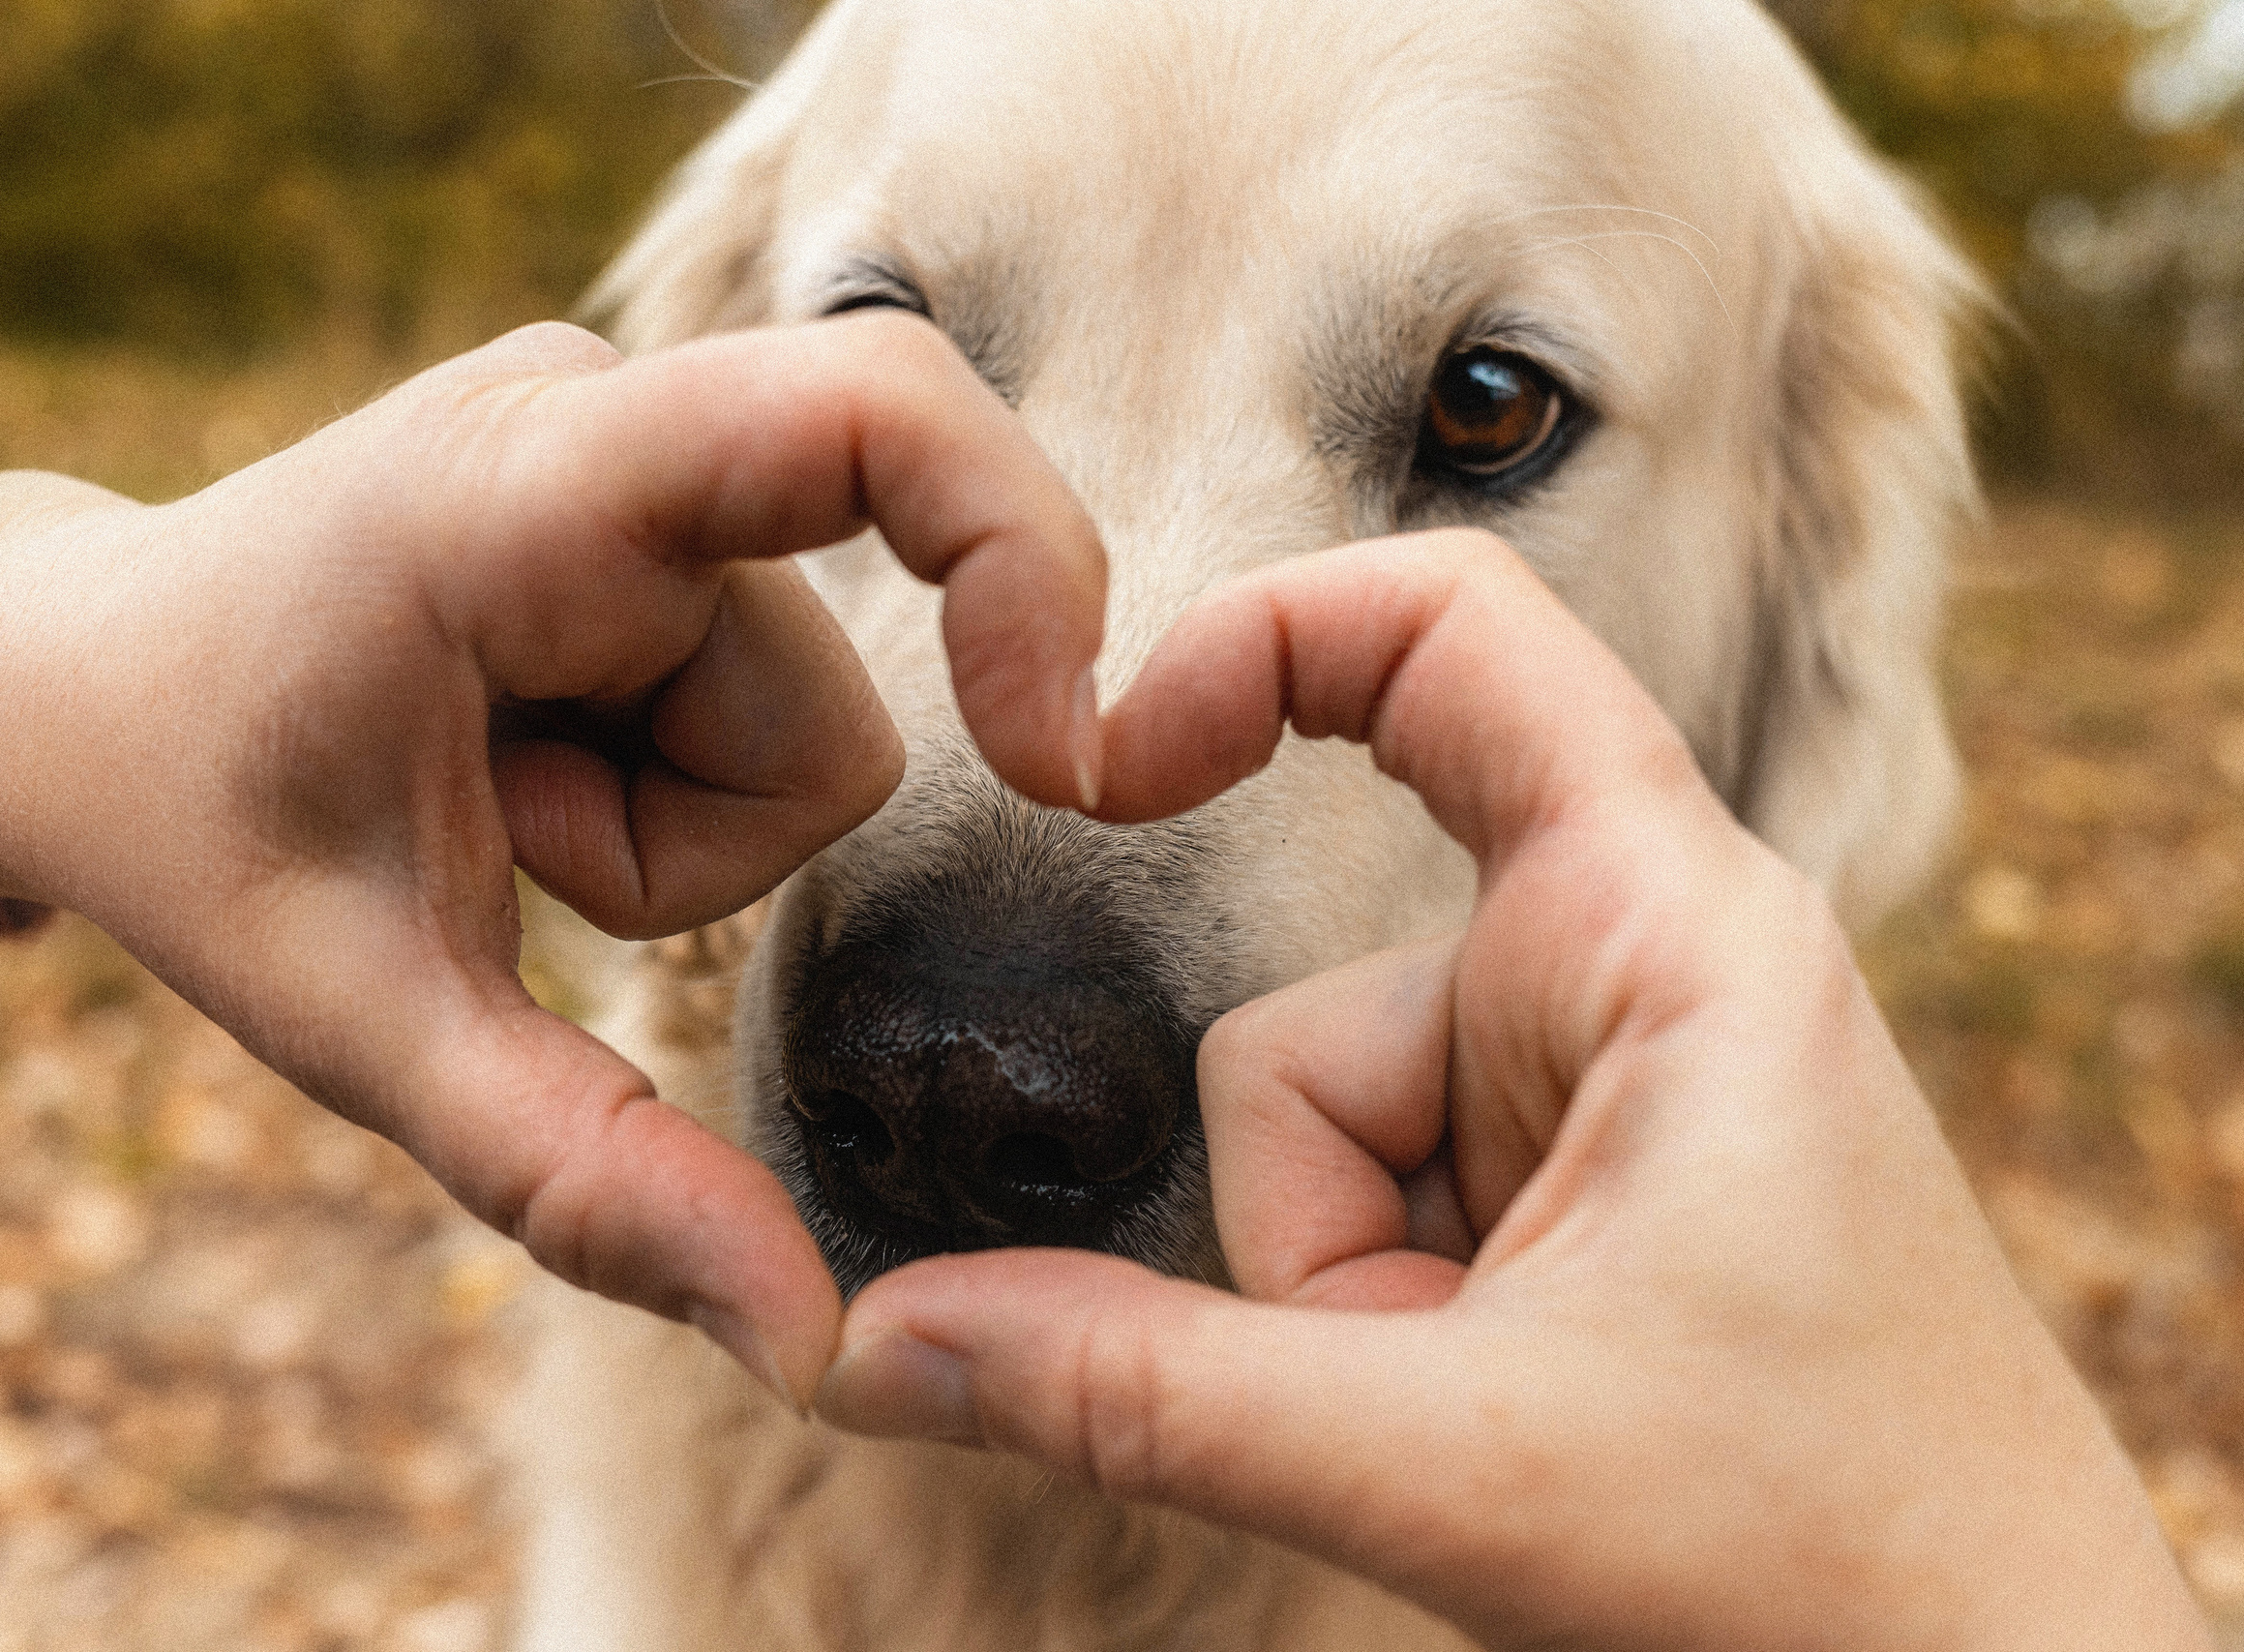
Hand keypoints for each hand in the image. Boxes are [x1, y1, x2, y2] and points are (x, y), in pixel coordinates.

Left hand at [0, 316, 1107, 1407]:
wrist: (56, 685)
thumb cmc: (177, 817)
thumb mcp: (358, 1016)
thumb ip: (583, 1173)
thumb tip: (817, 1346)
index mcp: (526, 487)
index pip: (874, 409)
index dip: (1027, 553)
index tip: (1053, 756)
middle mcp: (604, 424)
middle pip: (837, 712)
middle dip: (698, 843)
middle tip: (486, 831)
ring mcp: (632, 450)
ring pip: (805, 732)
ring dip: (668, 826)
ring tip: (486, 800)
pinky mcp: (649, 496)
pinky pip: (757, 700)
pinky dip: (660, 784)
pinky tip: (514, 762)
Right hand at [816, 532, 2208, 1650]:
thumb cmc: (1828, 1562)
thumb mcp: (1448, 1464)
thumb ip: (1137, 1394)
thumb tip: (876, 1346)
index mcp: (1663, 929)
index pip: (1453, 630)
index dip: (1255, 634)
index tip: (1112, 759)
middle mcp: (1630, 968)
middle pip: (1311, 1008)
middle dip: (1307, 1217)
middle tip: (1436, 1365)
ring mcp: (1595, 1084)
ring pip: (1324, 1136)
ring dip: (1350, 1299)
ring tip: (1497, 1415)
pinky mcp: (1574, 1182)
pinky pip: (1376, 1204)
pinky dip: (1386, 1322)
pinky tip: (1501, 1416)